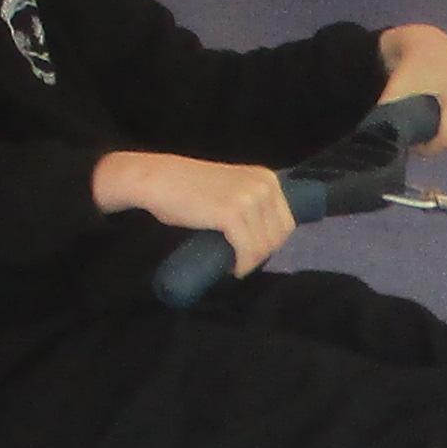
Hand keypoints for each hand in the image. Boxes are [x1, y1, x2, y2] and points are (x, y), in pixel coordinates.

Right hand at [95, 151, 293, 274]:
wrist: (160, 180)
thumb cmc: (190, 188)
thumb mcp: (233, 188)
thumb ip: (252, 202)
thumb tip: (268, 235)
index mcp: (268, 179)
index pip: (286, 223)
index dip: (271, 243)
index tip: (252, 252)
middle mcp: (264, 186)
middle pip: (278, 237)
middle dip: (262, 254)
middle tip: (241, 261)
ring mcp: (249, 200)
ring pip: (264, 247)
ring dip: (250, 262)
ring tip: (233, 264)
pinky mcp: (232, 215)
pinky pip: (248, 251)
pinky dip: (242, 265)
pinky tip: (232, 269)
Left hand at [374, 24, 446, 151]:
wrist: (429, 42)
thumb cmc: (411, 66)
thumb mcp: (396, 90)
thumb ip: (389, 116)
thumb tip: (383, 141)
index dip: (428, 149)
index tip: (412, 144)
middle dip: (437, 144)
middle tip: (418, 136)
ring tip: (430, 127)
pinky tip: (445, 120)